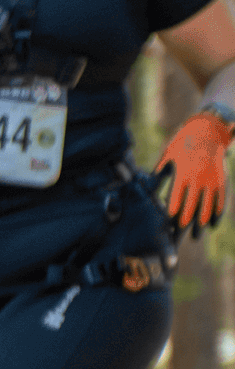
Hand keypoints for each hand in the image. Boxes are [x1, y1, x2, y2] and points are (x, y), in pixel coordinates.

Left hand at [155, 110, 233, 235]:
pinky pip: (221, 201)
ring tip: (196, 236)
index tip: (165, 227)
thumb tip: (147, 187)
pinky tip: (212, 225)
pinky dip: (217, 214)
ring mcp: (212, 181)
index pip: (176, 199)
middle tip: (178, 237)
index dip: (171, 215)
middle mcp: (198, 179)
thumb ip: (159, 172)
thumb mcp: (168, 155)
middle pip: (191, 207)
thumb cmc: (182, 144)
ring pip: (208, 208)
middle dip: (185, 225)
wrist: (208, 131)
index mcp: (183, 174)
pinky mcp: (222, 181)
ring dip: (201, 224)